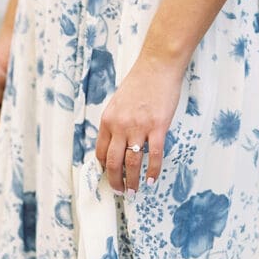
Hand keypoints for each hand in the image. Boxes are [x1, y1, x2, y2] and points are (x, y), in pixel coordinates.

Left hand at [95, 50, 184, 193]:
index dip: (103, 168)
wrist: (157, 66)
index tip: (109, 176)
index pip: (100, 151)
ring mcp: (138, 127)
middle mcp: (120, 126)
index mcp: (108, 120)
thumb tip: (116, 142)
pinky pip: (153, 155)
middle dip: (115, 180)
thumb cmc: (140, 83)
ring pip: (132, 162)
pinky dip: (152, 170)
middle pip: (113, 162)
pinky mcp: (157, 127)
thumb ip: (116, 123)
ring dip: (132, 180)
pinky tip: (151, 179)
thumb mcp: (118, 103)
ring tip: (134, 191)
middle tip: (120, 191)